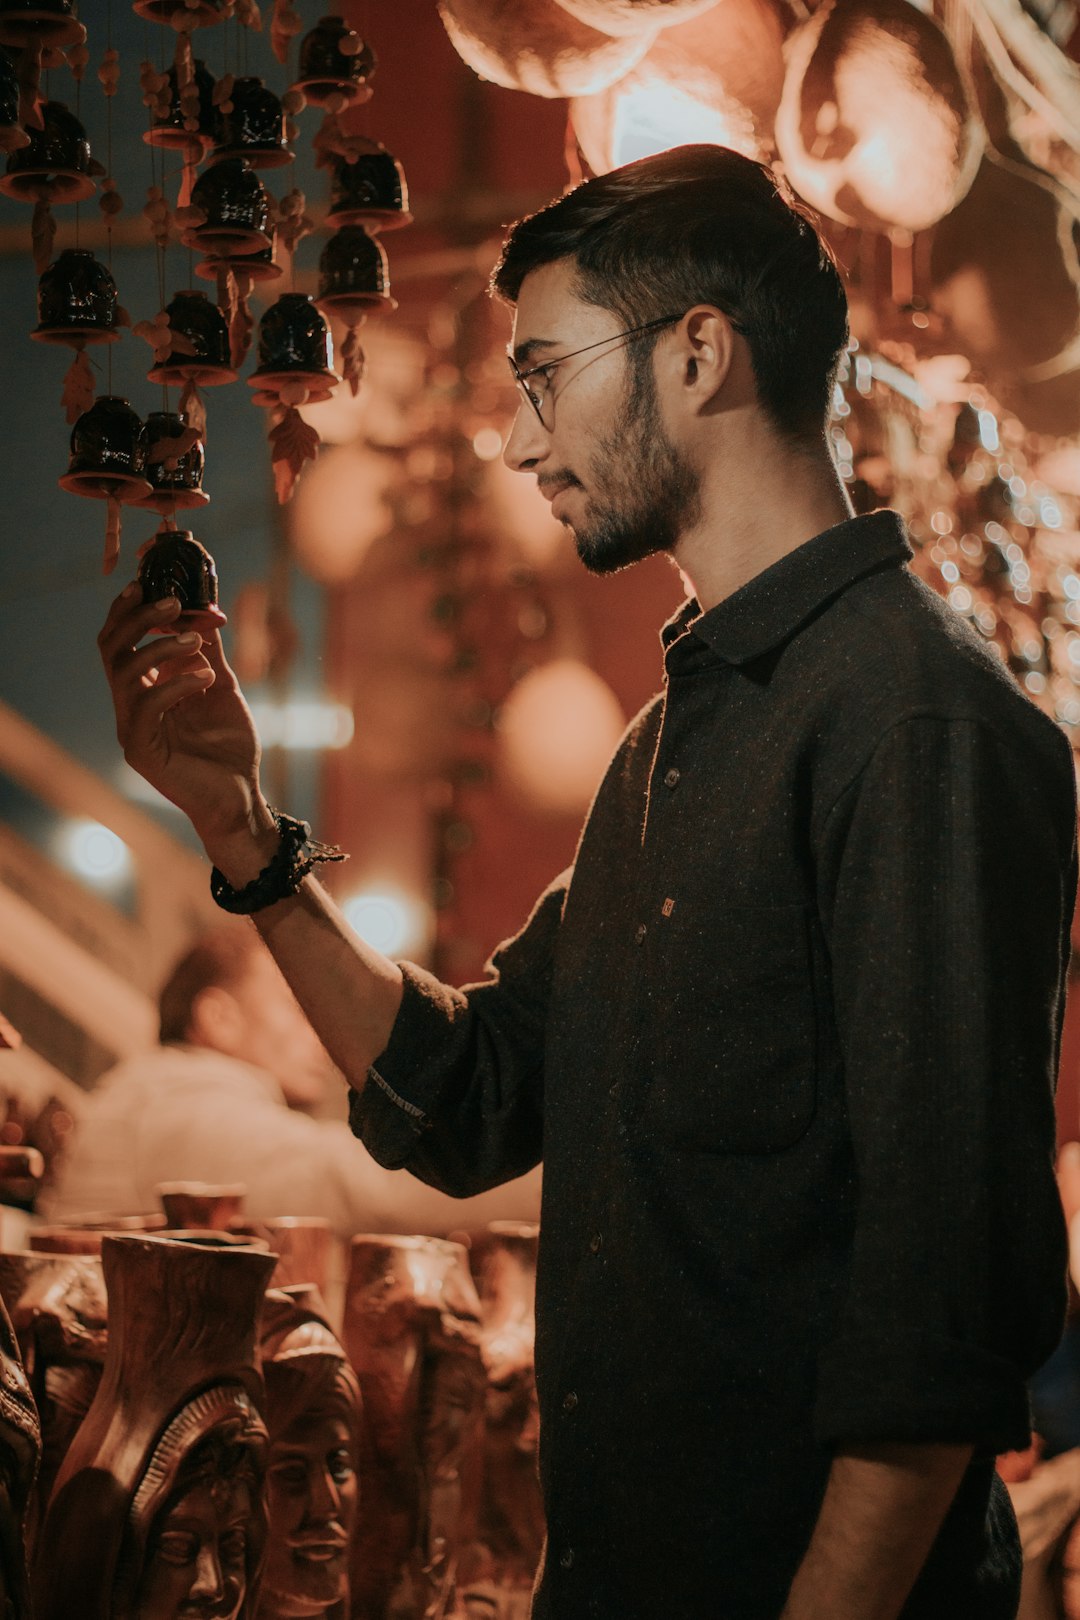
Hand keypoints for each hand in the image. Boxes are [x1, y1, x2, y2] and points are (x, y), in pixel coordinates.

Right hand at [98, 584, 265, 845]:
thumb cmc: (229, 747)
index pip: (121, 639)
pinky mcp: (142, 751)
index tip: (148, 578)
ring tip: (197, 641)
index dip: (129, 608)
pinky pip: (146, 706)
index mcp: (144, 688)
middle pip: (112, 647)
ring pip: (125, 672)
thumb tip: (204, 607)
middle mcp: (130, 705)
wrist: (240, 797)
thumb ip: (208, 652)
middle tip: (173, 600)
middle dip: (138, 617)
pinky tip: (206, 679)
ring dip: (161, 645)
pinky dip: (176, 683)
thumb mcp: (221, 687)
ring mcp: (132, 728)